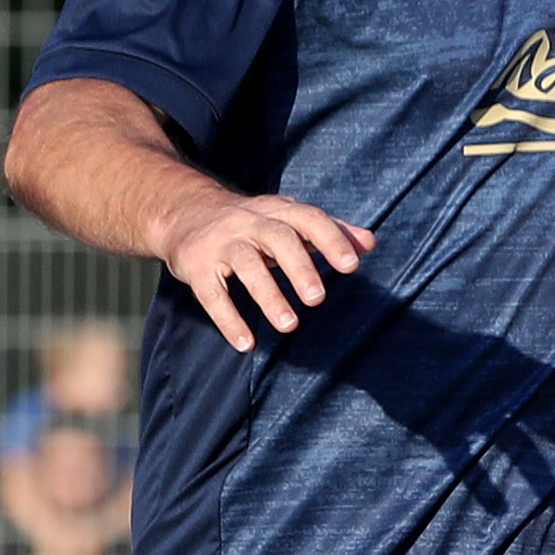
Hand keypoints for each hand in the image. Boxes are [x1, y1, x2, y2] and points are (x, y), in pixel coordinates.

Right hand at [152, 188, 374, 352]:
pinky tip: (246, 343)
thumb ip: (329, 231)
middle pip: (277, 237)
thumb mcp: (287, 220)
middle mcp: (249, 222)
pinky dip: (228, 319)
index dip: (331, 239)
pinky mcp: (195, 266)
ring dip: (268, 295)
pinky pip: (212, 293)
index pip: (308, 218)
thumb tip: (370, 242)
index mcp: (277, 211)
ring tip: (289, 325)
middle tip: (318, 299)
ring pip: (245, 264)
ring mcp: (220, 243)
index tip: (352, 265)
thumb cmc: (251, 223)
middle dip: (299, 267)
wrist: (184, 213)